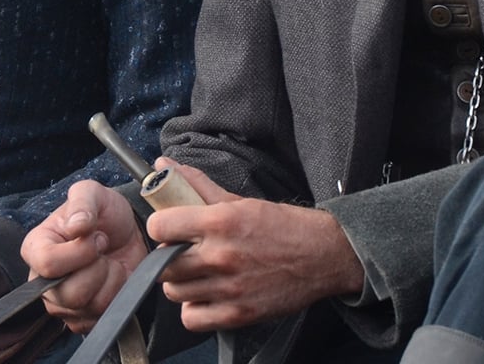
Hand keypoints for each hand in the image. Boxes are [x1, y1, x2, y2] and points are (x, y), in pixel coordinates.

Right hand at [22, 180, 150, 332]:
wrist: (127, 233)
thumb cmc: (104, 213)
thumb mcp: (93, 194)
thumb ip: (82, 203)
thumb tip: (77, 226)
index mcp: (36, 248)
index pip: (49, 264)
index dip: (80, 252)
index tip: (96, 236)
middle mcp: (42, 281)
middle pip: (70, 293)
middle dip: (98, 268)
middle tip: (103, 250)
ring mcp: (61, 303)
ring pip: (89, 306)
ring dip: (110, 280)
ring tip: (108, 262)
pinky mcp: (81, 318)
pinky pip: (101, 316)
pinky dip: (116, 296)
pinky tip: (111, 278)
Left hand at [147, 160, 363, 331]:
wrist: (323, 255)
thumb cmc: (282, 226)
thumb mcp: (239, 201)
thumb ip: (197, 186)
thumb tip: (163, 164)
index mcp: (221, 221)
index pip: (160, 227)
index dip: (160, 227)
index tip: (167, 228)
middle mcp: (222, 256)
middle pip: (164, 264)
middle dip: (169, 256)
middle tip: (183, 252)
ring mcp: (230, 288)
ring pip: (174, 292)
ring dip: (180, 282)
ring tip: (196, 274)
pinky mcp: (238, 314)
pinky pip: (192, 318)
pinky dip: (194, 309)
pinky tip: (205, 295)